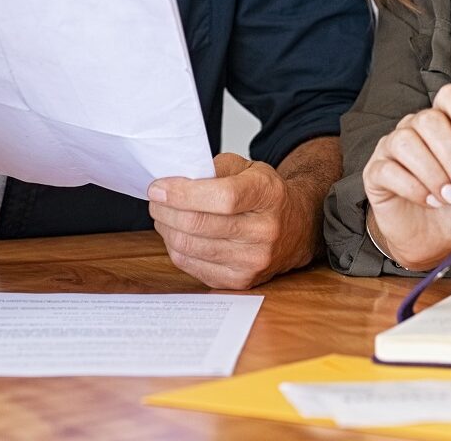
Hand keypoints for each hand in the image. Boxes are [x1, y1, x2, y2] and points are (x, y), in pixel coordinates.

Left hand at [148, 153, 316, 289]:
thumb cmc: (264, 196)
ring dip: (166, 228)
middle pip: (199, 224)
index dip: (182, 193)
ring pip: (189, 247)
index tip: (158, 188)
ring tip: (163, 215)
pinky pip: (191, 266)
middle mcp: (264, 231)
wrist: (295, 229)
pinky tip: (177, 234)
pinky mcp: (239, 281)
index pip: (221, 197)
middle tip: (155, 200)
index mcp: (267, 194)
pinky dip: (176, 248)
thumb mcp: (247, 168)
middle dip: (165, 210)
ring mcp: (253, 260)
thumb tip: (173, 181)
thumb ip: (213, 169)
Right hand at [362, 84, 450, 270]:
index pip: (450, 96)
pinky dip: (414, 188)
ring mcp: (392, 148)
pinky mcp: (376, 172)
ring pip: (406, 142)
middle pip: (428, 119)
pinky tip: (429, 201)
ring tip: (449, 197)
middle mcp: (415, 128)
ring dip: (433, 174)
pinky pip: (389, 170)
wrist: (437, 239)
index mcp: (445, 122)